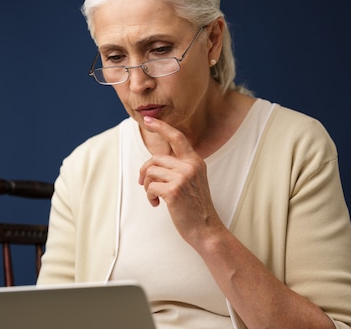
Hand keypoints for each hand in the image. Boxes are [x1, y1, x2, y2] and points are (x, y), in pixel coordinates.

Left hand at [138, 116, 224, 246]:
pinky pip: (150, 187)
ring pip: (150, 172)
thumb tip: (154, 162)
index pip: (177, 137)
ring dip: (148, 187)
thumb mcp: (193, 181)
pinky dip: (149, 197)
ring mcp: (182, 178)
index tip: (149, 120)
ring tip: (155, 198)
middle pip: (155, 158)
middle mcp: (190, 166)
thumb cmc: (196, 207)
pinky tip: (157, 205)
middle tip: (144, 184)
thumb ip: (179, 168)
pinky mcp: (173, 191)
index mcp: (196, 161)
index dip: (161, 127)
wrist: (206, 229)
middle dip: (145, 171)